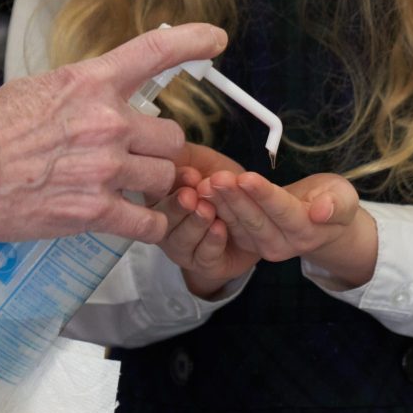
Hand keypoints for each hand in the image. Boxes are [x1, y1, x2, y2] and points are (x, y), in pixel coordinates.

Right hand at [0, 23, 227, 245]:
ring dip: (150, 187)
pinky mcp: (94, 211)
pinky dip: (147, 226)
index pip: (153, 51)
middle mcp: (106, 122)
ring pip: (164, 178)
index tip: (215, 40)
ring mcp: (104, 168)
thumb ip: (78, 94)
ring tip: (126, 191)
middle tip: (137, 159)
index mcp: (90, 82)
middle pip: (171, 136)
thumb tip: (94, 100)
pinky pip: (146, 222)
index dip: (192, 42)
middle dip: (158, 150)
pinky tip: (135, 224)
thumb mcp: (36, 90)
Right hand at [154, 162, 257, 297]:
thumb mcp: (200, 160)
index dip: (170, 185)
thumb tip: (164, 147)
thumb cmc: (222, 185)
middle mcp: (165, 226)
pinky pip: (203, 257)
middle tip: (192, 195)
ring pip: (181, 240)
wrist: (258, 214)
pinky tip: (220, 227)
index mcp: (159, 200)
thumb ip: (181, 155)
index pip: (154, 194)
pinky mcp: (204, 265)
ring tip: (208, 210)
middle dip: (177, 206)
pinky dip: (211, 241)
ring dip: (195, 223)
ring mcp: (182, 249)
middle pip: (163, 220)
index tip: (190, 174)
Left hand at [198, 170, 377, 288]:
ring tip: (204, 182)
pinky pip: (229, 225)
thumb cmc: (333, 202)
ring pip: (238, 223)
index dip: (263, 194)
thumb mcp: (344, 198)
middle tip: (216, 177)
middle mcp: (282, 245)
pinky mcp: (248, 243)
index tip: (246, 177)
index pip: (282, 210)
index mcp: (306, 231)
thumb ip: (336, 205)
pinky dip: (215, 208)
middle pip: (254, 219)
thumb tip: (321, 211)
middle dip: (234, 198)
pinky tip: (202, 190)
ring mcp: (262, 247)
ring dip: (220, 203)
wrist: (323, 223)